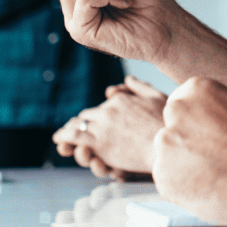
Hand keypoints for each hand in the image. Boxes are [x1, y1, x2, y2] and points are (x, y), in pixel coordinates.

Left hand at [53, 75, 167, 179]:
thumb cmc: (167, 125)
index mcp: (121, 100)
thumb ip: (140, 87)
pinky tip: (58, 141)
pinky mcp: (99, 143)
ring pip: (77, 125)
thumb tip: (127, 78)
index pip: (103, 105)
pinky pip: (74, 138)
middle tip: (74, 129)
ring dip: (68, 130)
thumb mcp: (157, 98)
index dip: (98, 114)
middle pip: (88, 115)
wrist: (168, 147)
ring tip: (61, 136)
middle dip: (82, 123)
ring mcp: (102, 127)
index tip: (97, 120)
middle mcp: (109, 110)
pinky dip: (63, 138)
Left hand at [152, 77, 226, 226]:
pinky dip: (181, 187)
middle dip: (185, 144)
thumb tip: (200, 113)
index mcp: (195, 89)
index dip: (196, 126)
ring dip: (182, 165)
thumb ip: (212, 105)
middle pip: (171, 129)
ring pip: (168, 155)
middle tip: (211, 158)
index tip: (209, 138)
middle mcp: (176, 111)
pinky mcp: (162, 174)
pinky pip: (167, 180)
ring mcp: (166, 143)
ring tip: (213, 174)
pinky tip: (206, 187)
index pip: (181, 106)